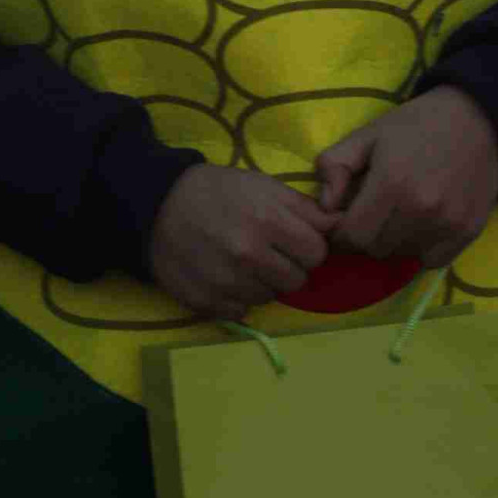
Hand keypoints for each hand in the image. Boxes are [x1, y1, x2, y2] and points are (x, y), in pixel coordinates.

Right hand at [147, 164, 338, 319]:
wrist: (158, 205)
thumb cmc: (217, 191)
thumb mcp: (263, 185)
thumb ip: (304, 208)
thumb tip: (340, 225)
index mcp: (267, 221)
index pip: (317, 253)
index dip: (307, 246)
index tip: (291, 240)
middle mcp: (249, 255)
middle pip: (298, 281)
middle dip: (288, 266)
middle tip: (268, 251)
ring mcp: (227, 283)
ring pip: (271, 297)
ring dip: (263, 283)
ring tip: (242, 261)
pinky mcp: (207, 303)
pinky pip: (242, 311)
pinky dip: (238, 297)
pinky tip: (224, 275)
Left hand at [314, 88, 497, 268]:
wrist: (476, 119)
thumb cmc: (414, 126)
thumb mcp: (366, 134)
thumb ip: (334, 165)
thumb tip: (325, 205)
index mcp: (392, 184)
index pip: (353, 237)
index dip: (341, 233)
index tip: (344, 219)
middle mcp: (422, 210)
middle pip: (376, 250)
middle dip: (365, 236)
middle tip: (371, 213)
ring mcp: (448, 224)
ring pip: (403, 256)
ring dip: (393, 242)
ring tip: (397, 214)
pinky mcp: (468, 232)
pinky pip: (431, 260)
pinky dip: (420, 248)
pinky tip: (421, 223)